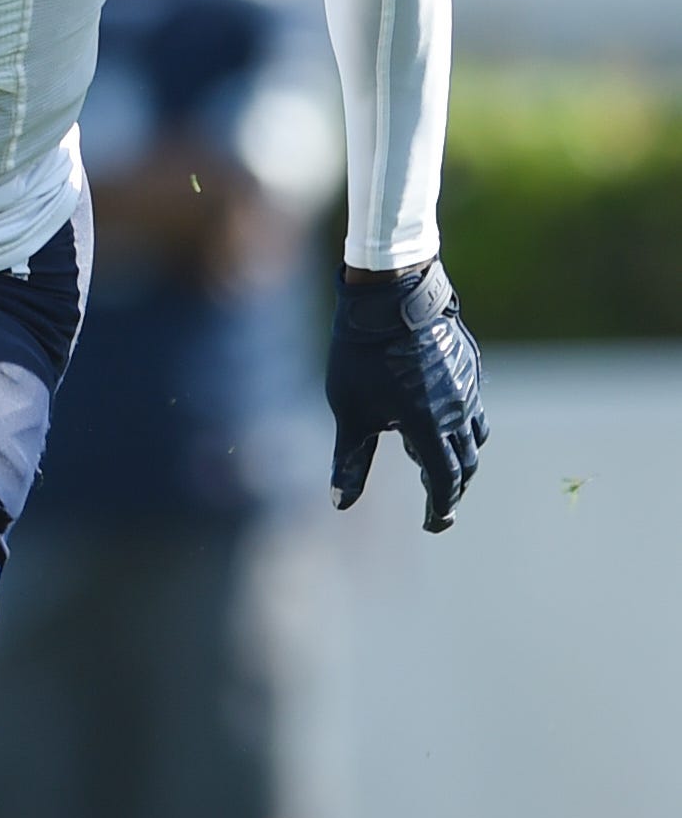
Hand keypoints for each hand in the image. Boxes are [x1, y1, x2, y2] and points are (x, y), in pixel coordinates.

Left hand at [326, 259, 486, 533]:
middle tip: (438, 502)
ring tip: (441, 464)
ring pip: (476, 433)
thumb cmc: (363, 354)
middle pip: (466, 463)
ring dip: (462, 456)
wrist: (391, 295)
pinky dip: (464, 423)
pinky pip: (475, 404)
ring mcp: (468, 387)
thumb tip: (340, 503)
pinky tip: (444, 419)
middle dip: (453, 488)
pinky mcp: (470, 365)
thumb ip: (349, 459)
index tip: (433, 523)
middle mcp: (457, 411)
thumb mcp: (349, 410)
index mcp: (429, 428)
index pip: (445, 482)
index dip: (440, 508)